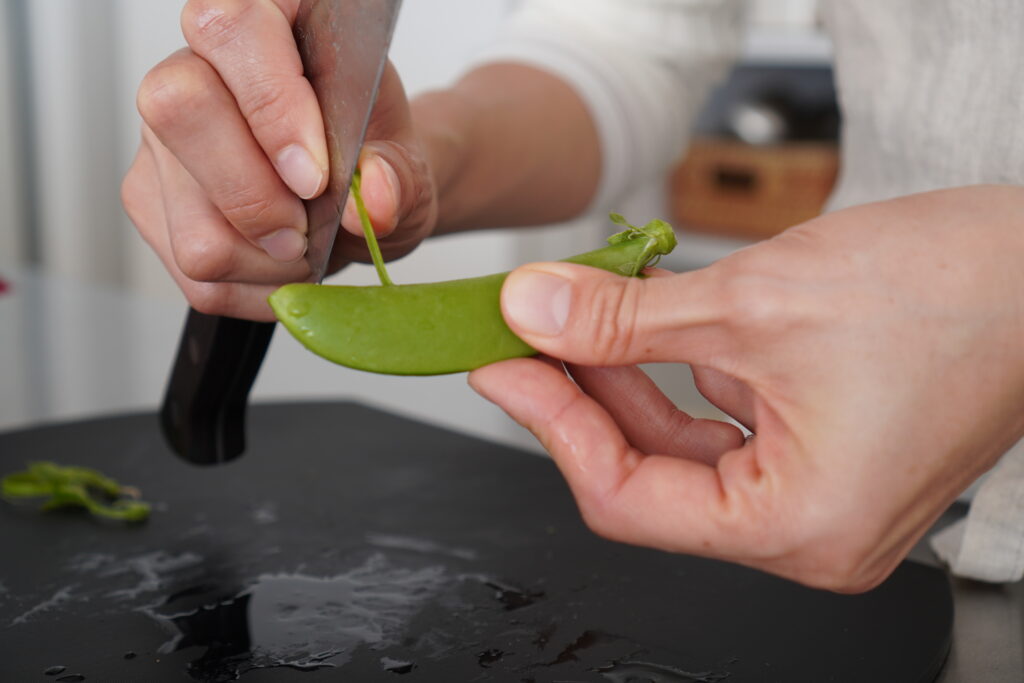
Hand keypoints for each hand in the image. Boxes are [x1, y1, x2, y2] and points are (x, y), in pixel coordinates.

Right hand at [122, 0, 436, 319]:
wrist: (359, 202)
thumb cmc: (374, 161)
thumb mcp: (406, 164)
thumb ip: (399, 176)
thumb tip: (377, 197)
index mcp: (268, 24)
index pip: (234, 28)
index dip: (271, 104)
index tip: (314, 176)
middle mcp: (197, 68)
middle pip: (178, 109)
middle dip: (255, 196)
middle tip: (305, 227)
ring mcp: (161, 138)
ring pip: (189, 219)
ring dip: (263, 258)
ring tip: (303, 246)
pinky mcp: (150, 199)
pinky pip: (189, 269)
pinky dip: (251, 287)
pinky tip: (280, 266)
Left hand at [470, 185, 1023, 591]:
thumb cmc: (952, 293)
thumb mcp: (753, 304)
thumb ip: (626, 321)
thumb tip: (535, 313)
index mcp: (800, 528)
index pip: (628, 499)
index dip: (550, 427)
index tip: (502, 367)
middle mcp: (811, 530)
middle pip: (651, 474)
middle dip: (583, 394)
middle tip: (526, 333)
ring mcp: (819, 490)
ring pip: (683, 444)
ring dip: (627, 378)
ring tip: (577, 315)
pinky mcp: (824, 446)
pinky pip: (724, 422)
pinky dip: (679, 373)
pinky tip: (650, 323)